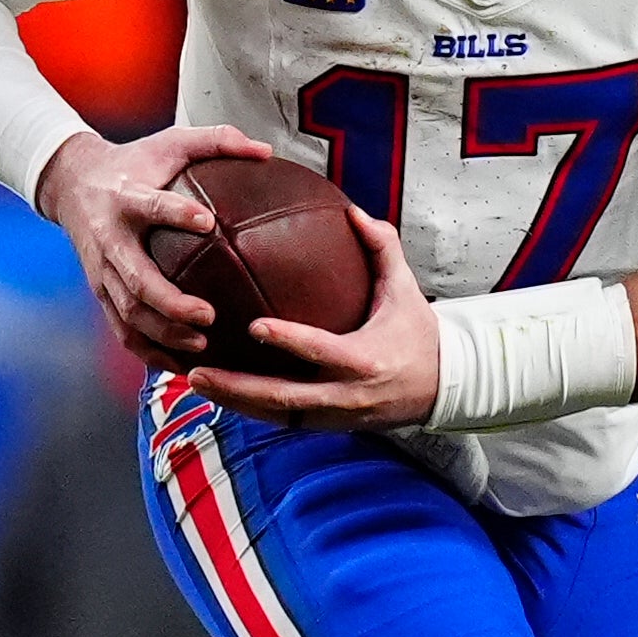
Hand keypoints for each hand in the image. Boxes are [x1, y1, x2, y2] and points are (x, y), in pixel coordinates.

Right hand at [37, 124, 271, 368]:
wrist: (72, 183)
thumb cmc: (135, 162)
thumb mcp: (170, 142)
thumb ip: (217, 141)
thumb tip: (267, 150)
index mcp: (127, 199)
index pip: (152, 207)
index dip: (177, 214)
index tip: (208, 222)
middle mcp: (110, 239)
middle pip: (137, 279)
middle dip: (171, 302)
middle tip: (209, 316)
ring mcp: (102, 271)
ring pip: (130, 312)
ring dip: (164, 333)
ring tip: (202, 345)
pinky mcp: (101, 292)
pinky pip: (122, 330)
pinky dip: (149, 351)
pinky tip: (180, 365)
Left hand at [182, 208, 438, 430]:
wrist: (442, 387)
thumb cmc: (418, 333)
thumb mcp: (404, 289)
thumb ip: (382, 247)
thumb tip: (351, 211)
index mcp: (365, 359)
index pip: (321, 351)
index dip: (288, 341)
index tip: (253, 327)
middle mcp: (346, 394)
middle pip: (283, 397)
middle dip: (237, 387)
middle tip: (197, 369)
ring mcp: (335, 415)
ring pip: (275, 415)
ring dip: (233, 402)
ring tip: (195, 381)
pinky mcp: (327, 425)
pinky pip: (282, 421)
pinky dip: (249, 409)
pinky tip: (218, 393)